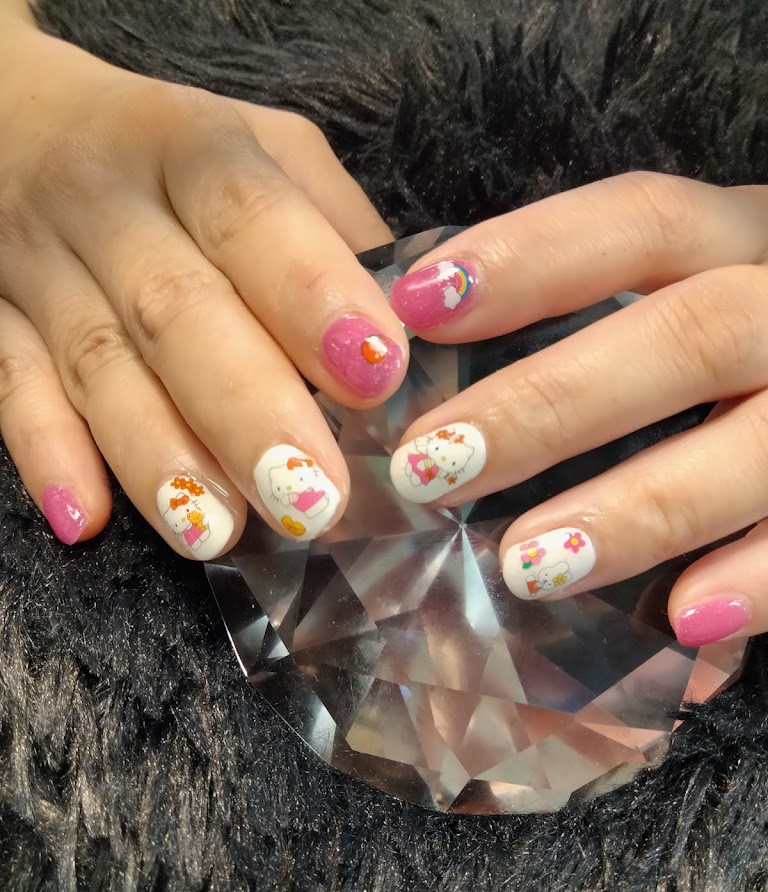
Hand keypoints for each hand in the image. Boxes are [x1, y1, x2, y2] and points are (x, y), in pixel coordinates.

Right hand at [0, 16, 404, 557]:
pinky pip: (9, 390)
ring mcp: (39, 267)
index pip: (250, 215)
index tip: (375, 375)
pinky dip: (45, 456)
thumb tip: (422, 327)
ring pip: (97, 364)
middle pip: (174, 309)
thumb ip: (337, 229)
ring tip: (217, 532)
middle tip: (311, 498)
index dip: (311, 293)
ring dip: (157, 453)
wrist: (15, 121)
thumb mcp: (266, 150)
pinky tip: (83, 520)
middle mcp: (109, 204)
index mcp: (194, 150)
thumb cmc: (174, 155)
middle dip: (246, 409)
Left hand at [387, 171, 767, 645]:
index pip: (645, 222)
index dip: (532, 255)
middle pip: (692, 332)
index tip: (417, 304)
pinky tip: (682, 619)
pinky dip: (758, 580)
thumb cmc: (745, 355)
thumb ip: (604, 323)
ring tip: (525, 565)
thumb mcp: (697, 299)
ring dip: (639, 508)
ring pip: (759, 445)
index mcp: (744, 246)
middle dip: (552, 401)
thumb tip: (440, 370)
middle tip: (432, 465)